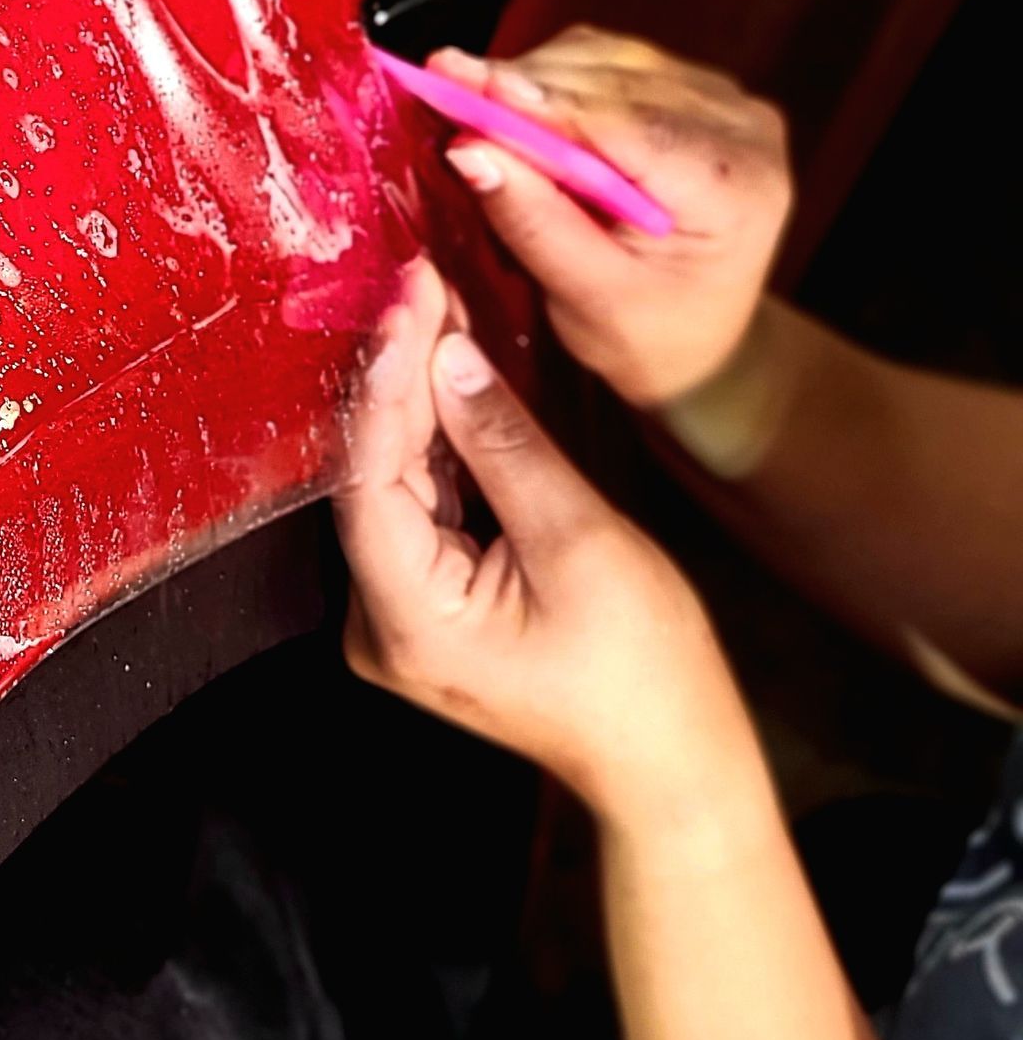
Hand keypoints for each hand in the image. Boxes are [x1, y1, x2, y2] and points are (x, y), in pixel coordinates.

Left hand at [335, 258, 760, 831]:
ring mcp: (400, 614)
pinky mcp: (428, 600)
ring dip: (417, 397)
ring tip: (436, 302)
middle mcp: (379, 620)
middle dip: (401, 374)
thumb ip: (505, 444)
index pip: (370, 476)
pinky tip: (450, 370)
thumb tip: (451, 353)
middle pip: (372, 474)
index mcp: (405, 619)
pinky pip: (420, 504)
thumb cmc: (642, 668)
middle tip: (423, 278)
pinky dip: (437, 441)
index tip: (411, 292)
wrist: (670, 761)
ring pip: (394, 482)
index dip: (388, 377)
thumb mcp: (578, 541)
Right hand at [428, 28, 791, 408]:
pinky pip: (614, 63)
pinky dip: (556, 78)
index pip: (633, 124)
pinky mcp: (696, 91)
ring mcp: (723, 102)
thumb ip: (534, 222)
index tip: (465, 82)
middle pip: (619, 79)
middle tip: (442, 79)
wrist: (700, 339)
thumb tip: (467, 151)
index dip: (544, 101)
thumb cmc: (649, 336)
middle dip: (526, 83)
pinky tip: (514, 103)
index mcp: (738, 187)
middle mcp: (743, 128)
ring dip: (535, 77)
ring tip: (470, 97)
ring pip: (611, 59)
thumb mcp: (589, 298)